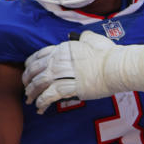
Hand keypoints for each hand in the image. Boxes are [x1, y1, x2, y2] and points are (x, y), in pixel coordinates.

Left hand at [22, 30, 143, 113]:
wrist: (117, 66)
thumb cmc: (108, 53)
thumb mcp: (94, 39)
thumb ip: (84, 38)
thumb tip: (82, 36)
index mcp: (63, 48)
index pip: (39, 56)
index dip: (30, 65)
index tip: (27, 72)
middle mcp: (59, 60)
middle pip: (35, 70)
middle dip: (27, 80)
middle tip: (26, 88)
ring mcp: (63, 74)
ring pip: (39, 83)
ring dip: (32, 93)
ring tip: (30, 101)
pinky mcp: (70, 87)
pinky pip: (50, 95)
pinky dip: (43, 102)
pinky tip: (41, 107)